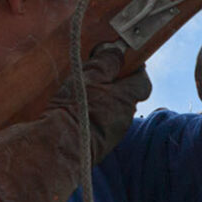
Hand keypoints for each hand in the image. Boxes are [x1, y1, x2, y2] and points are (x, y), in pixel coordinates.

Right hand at [74, 41, 150, 162]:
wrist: (58, 149)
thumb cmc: (74, 110)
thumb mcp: (88, 78)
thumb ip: (106, 63)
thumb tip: (117, 52)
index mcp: (127, 99)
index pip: (143, 82)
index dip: (135, 70)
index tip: (122, 61)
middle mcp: (125, 117)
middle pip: (127, 96)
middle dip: (116, 85)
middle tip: (97, 75)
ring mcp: (114, 134)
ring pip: (114, 111)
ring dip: (103, 101)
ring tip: (82, 94)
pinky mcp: (100, 145)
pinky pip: (102, 125)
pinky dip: (94, 116)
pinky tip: (77, 113)